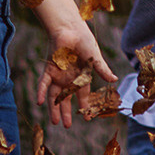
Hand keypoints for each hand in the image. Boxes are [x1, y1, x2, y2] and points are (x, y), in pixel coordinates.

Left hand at [32, 0, 118, 128]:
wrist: (70, 28)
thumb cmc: (84, 41)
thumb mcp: (95, 58)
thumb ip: (102, 70)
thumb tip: (115, 80)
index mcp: (81, 77)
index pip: (83, 96)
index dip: (85, 106)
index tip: (87, 119)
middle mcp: (69, 79)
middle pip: (66, 99)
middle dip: (66, 112)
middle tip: (66, 126)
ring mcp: (58, 75)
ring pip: (54, 96)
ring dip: (53, 108)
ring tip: (55, 122)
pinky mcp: (49, 69)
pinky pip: (44, 83)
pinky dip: (41, 92)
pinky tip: (40, 102)